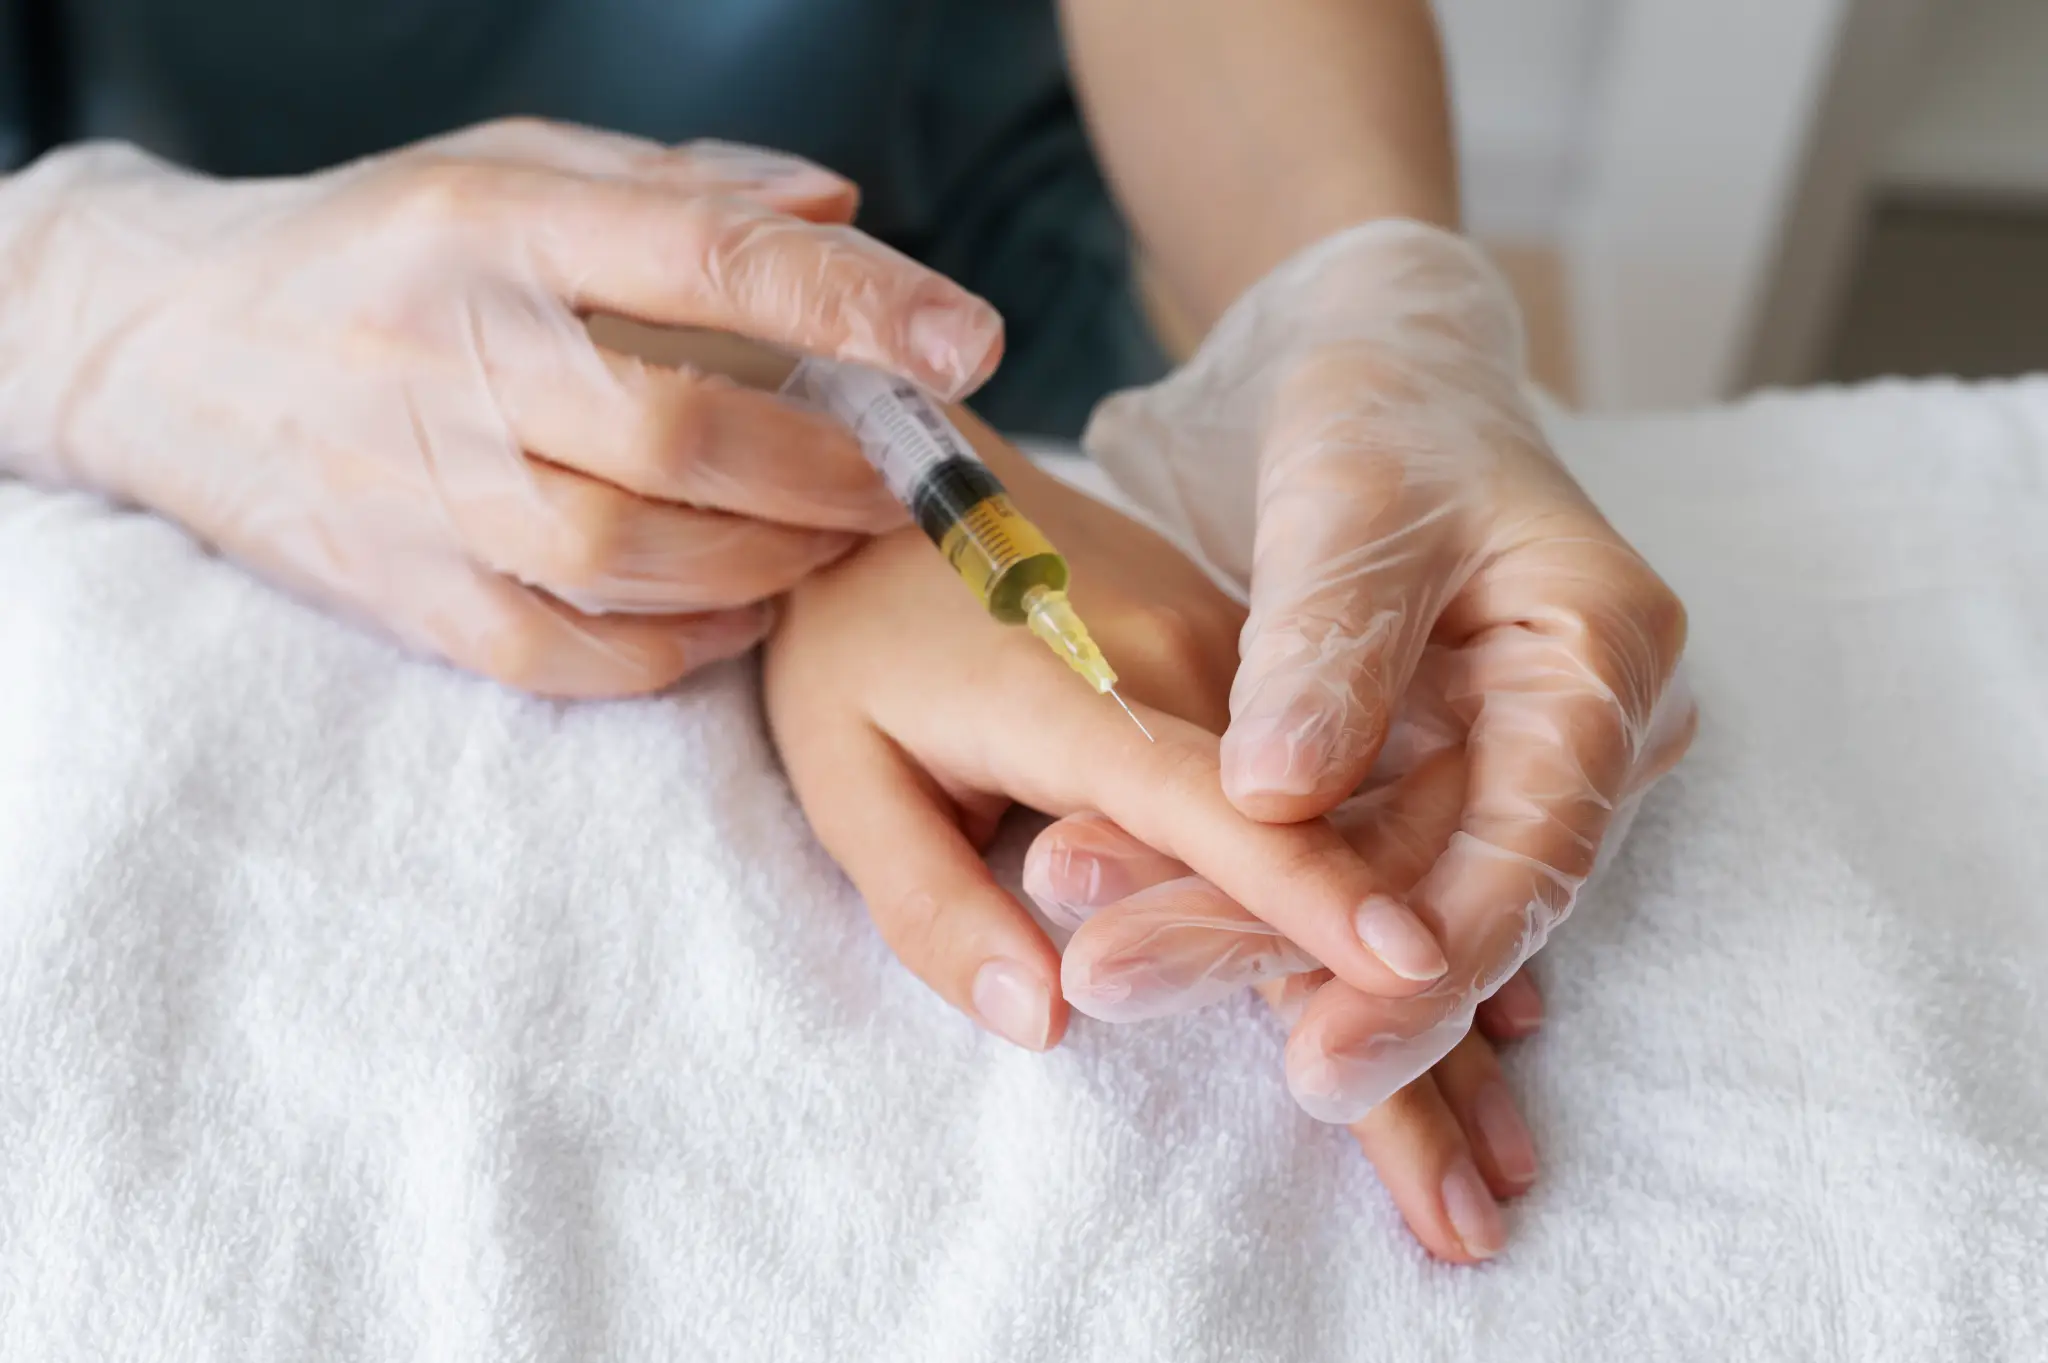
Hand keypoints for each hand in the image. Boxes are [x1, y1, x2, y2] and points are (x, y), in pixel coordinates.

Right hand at [0, 119, 1002, 695]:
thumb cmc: (379, 251)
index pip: (698, 255)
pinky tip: (737, 609)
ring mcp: (420, 490)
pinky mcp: (404, 594)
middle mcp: (451, 358)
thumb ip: (680, 188)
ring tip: (835, 540)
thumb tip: (843, 209)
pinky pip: (567, 651)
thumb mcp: (508, 168)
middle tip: (910, 478)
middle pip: (679, 435)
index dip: (849, 301)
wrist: (175, 349)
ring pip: (631, 558)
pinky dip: (680, 646)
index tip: (966, 338)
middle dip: (830, 469)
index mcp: (490, 227)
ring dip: (771, 560)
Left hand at [761, 410, 1531, 1257]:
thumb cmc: (851, 631)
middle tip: (1473, 1184)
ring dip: (1435, 982)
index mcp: (1082, 687)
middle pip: (1325, 848)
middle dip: (1411, 1012)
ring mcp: (1233, 662)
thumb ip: (934, 898)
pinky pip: (1334, 793)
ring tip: (1498, 1144)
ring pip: (1356, 829)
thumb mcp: (840, 765)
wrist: (892, 483)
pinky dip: (1397, 903)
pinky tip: (1470, 999)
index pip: (1218, 807)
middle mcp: (1190, 668)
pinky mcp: (1245, 668)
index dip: (1308, 891)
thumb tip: (1045, 1024)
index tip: (1405, 970)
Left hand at [1080, 220, 1695, 1120]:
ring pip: (1365, 884)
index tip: (1325, 1052)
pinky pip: (1324, 850)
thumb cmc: (1382, 402)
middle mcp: (1563, 729)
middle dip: (1284, 953)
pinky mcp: (1405, 768)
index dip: (1434, 963)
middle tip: (1128, 984)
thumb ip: (1326, 642)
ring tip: (1091, 952)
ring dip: (1227, 919)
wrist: (1371, 362)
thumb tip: (1280, 797)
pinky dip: (1223, 873)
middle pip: (1438, 890)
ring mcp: (1485, 756)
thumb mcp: (1352, 497)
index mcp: (1599, 654)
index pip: (1536, 848)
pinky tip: (1114, 897)